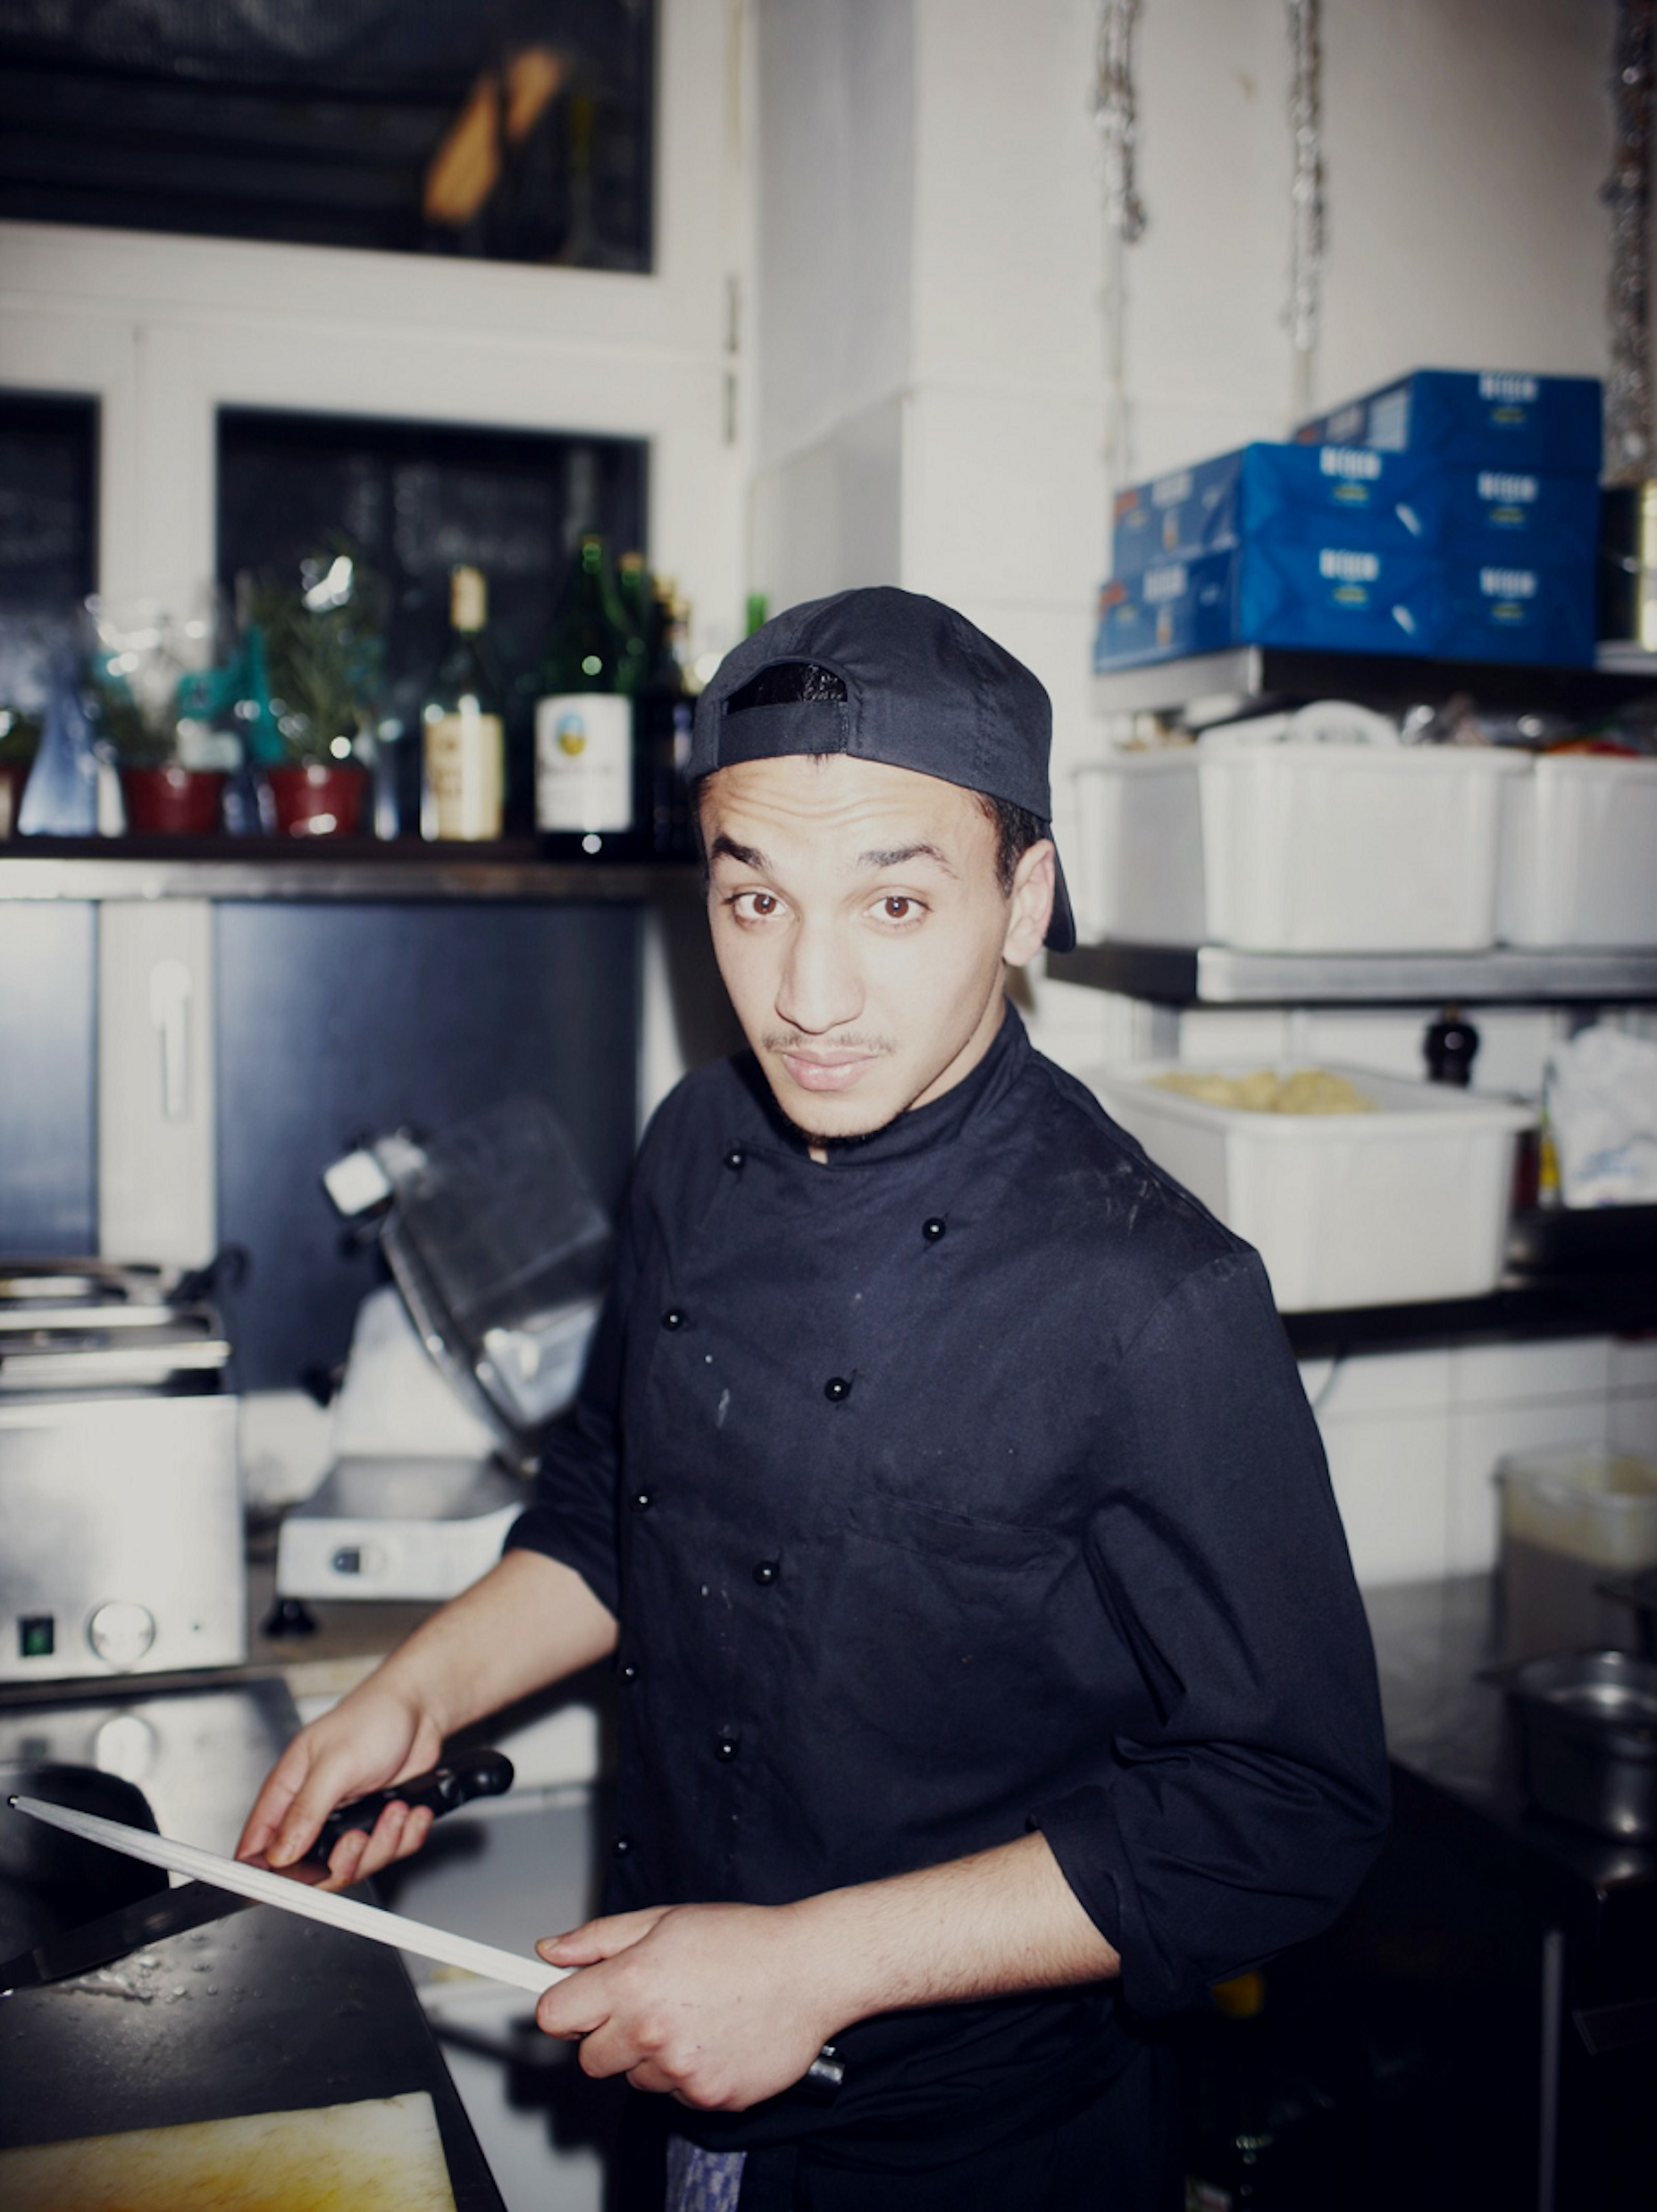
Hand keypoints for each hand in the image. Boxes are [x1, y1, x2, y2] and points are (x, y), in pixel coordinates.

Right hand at [235, 1685, 445, 1888]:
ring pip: (355, 1864)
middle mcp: (313, 1809)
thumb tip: (279, 1853)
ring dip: (383, 1843)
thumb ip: (305, 1810)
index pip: (258, 1844)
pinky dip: (406, 1837)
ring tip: (395, 1812)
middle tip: (359, 1838)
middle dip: (343, 1861)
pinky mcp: (378, 1822)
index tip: (291, 1883)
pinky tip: (412, 1813)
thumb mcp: (335, 1764)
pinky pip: (388, 1851)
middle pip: (312, 1867)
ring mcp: (347, 1819)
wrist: (420, 1707)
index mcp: (288, 1790)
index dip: (266, 1872)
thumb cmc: (373, 1717)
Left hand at [533, 1902, 843, 2110]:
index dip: (566, 2006)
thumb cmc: (744, 1939)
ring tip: (694, 2016)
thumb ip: (599, 1939)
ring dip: (652, 2054)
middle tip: (648, 2005)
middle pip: (590, 2058)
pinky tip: (716, 2037)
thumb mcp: (665, 1920)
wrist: (809, 1971)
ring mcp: (679, 2071)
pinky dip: (689, 2072)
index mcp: (633, 1982)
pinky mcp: (707, 2098)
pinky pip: (675, 2094)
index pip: (555, 2016)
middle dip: (609, 2035)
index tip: (577, 2003)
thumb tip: (550, 1951)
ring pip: (635, 2077)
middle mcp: (650, 2031)